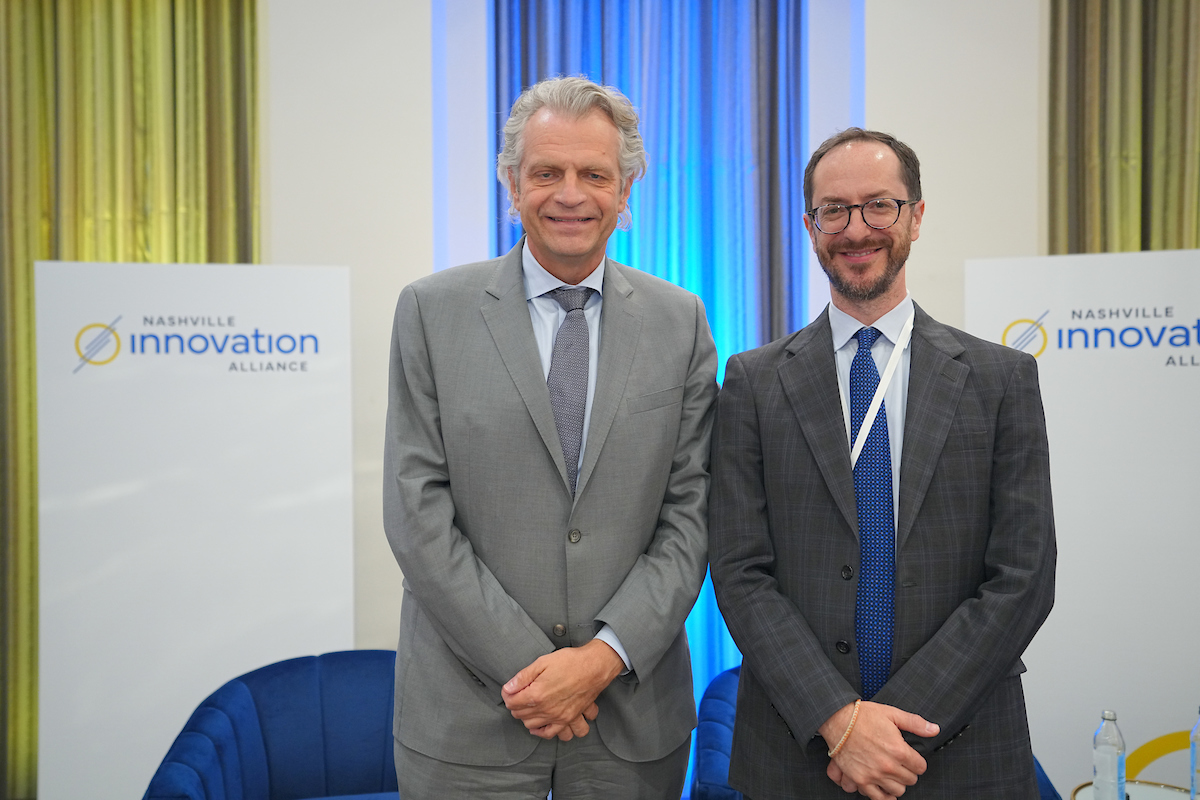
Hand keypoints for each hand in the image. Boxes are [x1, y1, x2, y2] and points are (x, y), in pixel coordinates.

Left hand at [502, 639, 622, 737]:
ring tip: (531, 709)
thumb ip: (523, 676)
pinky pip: (558, 735)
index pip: (511, 702)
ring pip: (534, 727)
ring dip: (529, 720)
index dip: (507, 695)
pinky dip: (549, 732)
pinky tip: (545, 724)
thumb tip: (508, 687)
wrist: (595, 666)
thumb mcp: (543, 662)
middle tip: (519, 696)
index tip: (510, 690)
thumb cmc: (570, 662)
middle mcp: (547, 710)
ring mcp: (560, 717)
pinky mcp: (571, 719)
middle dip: (516, 706)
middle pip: (521, 716)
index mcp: (537, 695)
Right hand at [818, 701, 938, 799]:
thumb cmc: (862, 716)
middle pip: (910, 780)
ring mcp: (874, 775)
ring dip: (897, 783)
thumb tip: (934, 729)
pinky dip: (883, 796)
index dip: (917, 761)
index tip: (911, 758)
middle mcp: (888, 765)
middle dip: (908, 772)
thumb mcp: (892, 714)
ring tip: (891, 774)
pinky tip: (884, 788)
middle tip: (900, 764)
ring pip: (897, 791)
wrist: (837, 720)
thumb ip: (915, 723)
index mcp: (898, 750)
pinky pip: (878, 798)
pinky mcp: (861, 780)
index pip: (920, 767)